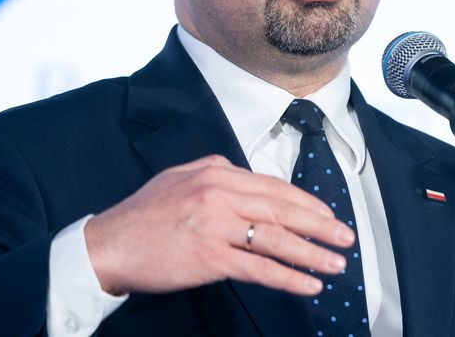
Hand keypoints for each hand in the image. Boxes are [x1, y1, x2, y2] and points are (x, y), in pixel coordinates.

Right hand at [83, 154, 354, 296]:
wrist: (108, 244)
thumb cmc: (144, 216)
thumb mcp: (182, 178)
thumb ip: (218, 177)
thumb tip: (252, 186)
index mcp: (216, 170)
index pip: (274, 187)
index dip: (307, 203)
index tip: (328, 216)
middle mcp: (220, 192)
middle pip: (284, 209)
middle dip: (321, 225)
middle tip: (346, 238)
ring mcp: (216, 224)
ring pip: (277, 239)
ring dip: (313, 253)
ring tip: (335, 264)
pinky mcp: (210, 257)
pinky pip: (259, 267)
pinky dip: (288, 277)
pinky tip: (308, 285)